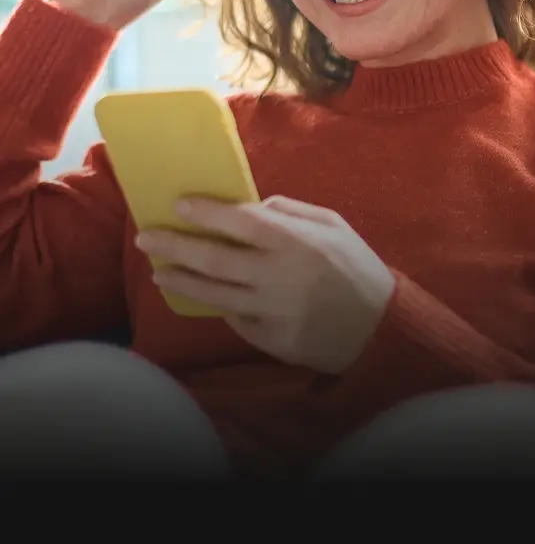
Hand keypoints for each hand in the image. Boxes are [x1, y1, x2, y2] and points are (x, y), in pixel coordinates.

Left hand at [136, 196, 395, 374]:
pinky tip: (206, 296)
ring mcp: (273, 311)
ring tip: (159, 272)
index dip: (206, 212)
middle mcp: (279, 276)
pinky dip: (219, 306)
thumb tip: (251, 205)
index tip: (178, 204)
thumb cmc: (356, 267)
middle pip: (214, 259)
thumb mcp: (333, 225)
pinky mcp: (271, 340)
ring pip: (214, 294)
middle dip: (175, 246)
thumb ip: (291, 211)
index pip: (241, 222)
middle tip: (146, 238)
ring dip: (182, 281)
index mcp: (296, 242)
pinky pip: (235, 320)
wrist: (379, 328)